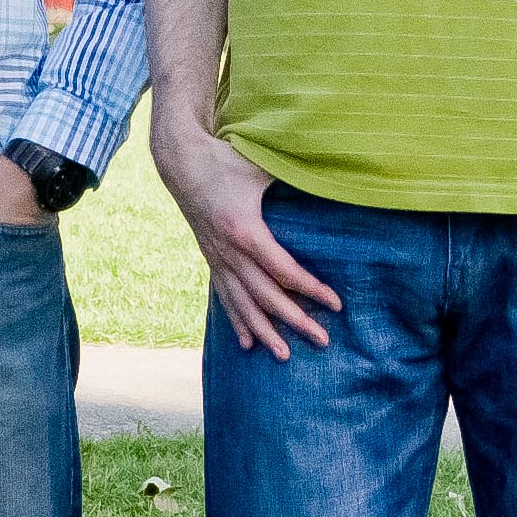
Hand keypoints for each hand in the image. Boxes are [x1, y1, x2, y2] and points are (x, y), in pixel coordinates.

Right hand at [155, 120, 333, 356]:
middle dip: (295, 320)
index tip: (336, 304)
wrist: (180, 163)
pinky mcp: (210, 259)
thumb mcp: (261, 166)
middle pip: (266, 296)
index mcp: (246, 231)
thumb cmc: (225, 160)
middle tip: (322, 341)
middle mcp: (230, 252)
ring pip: (243, 304)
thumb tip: (332, 174)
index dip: (311, 289)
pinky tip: (246, 344)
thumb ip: (294, 173)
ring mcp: (217, 259)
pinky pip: (225, 297)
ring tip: (284, 355)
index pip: (284, 271)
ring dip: (264, 332)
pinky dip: (236, 321)